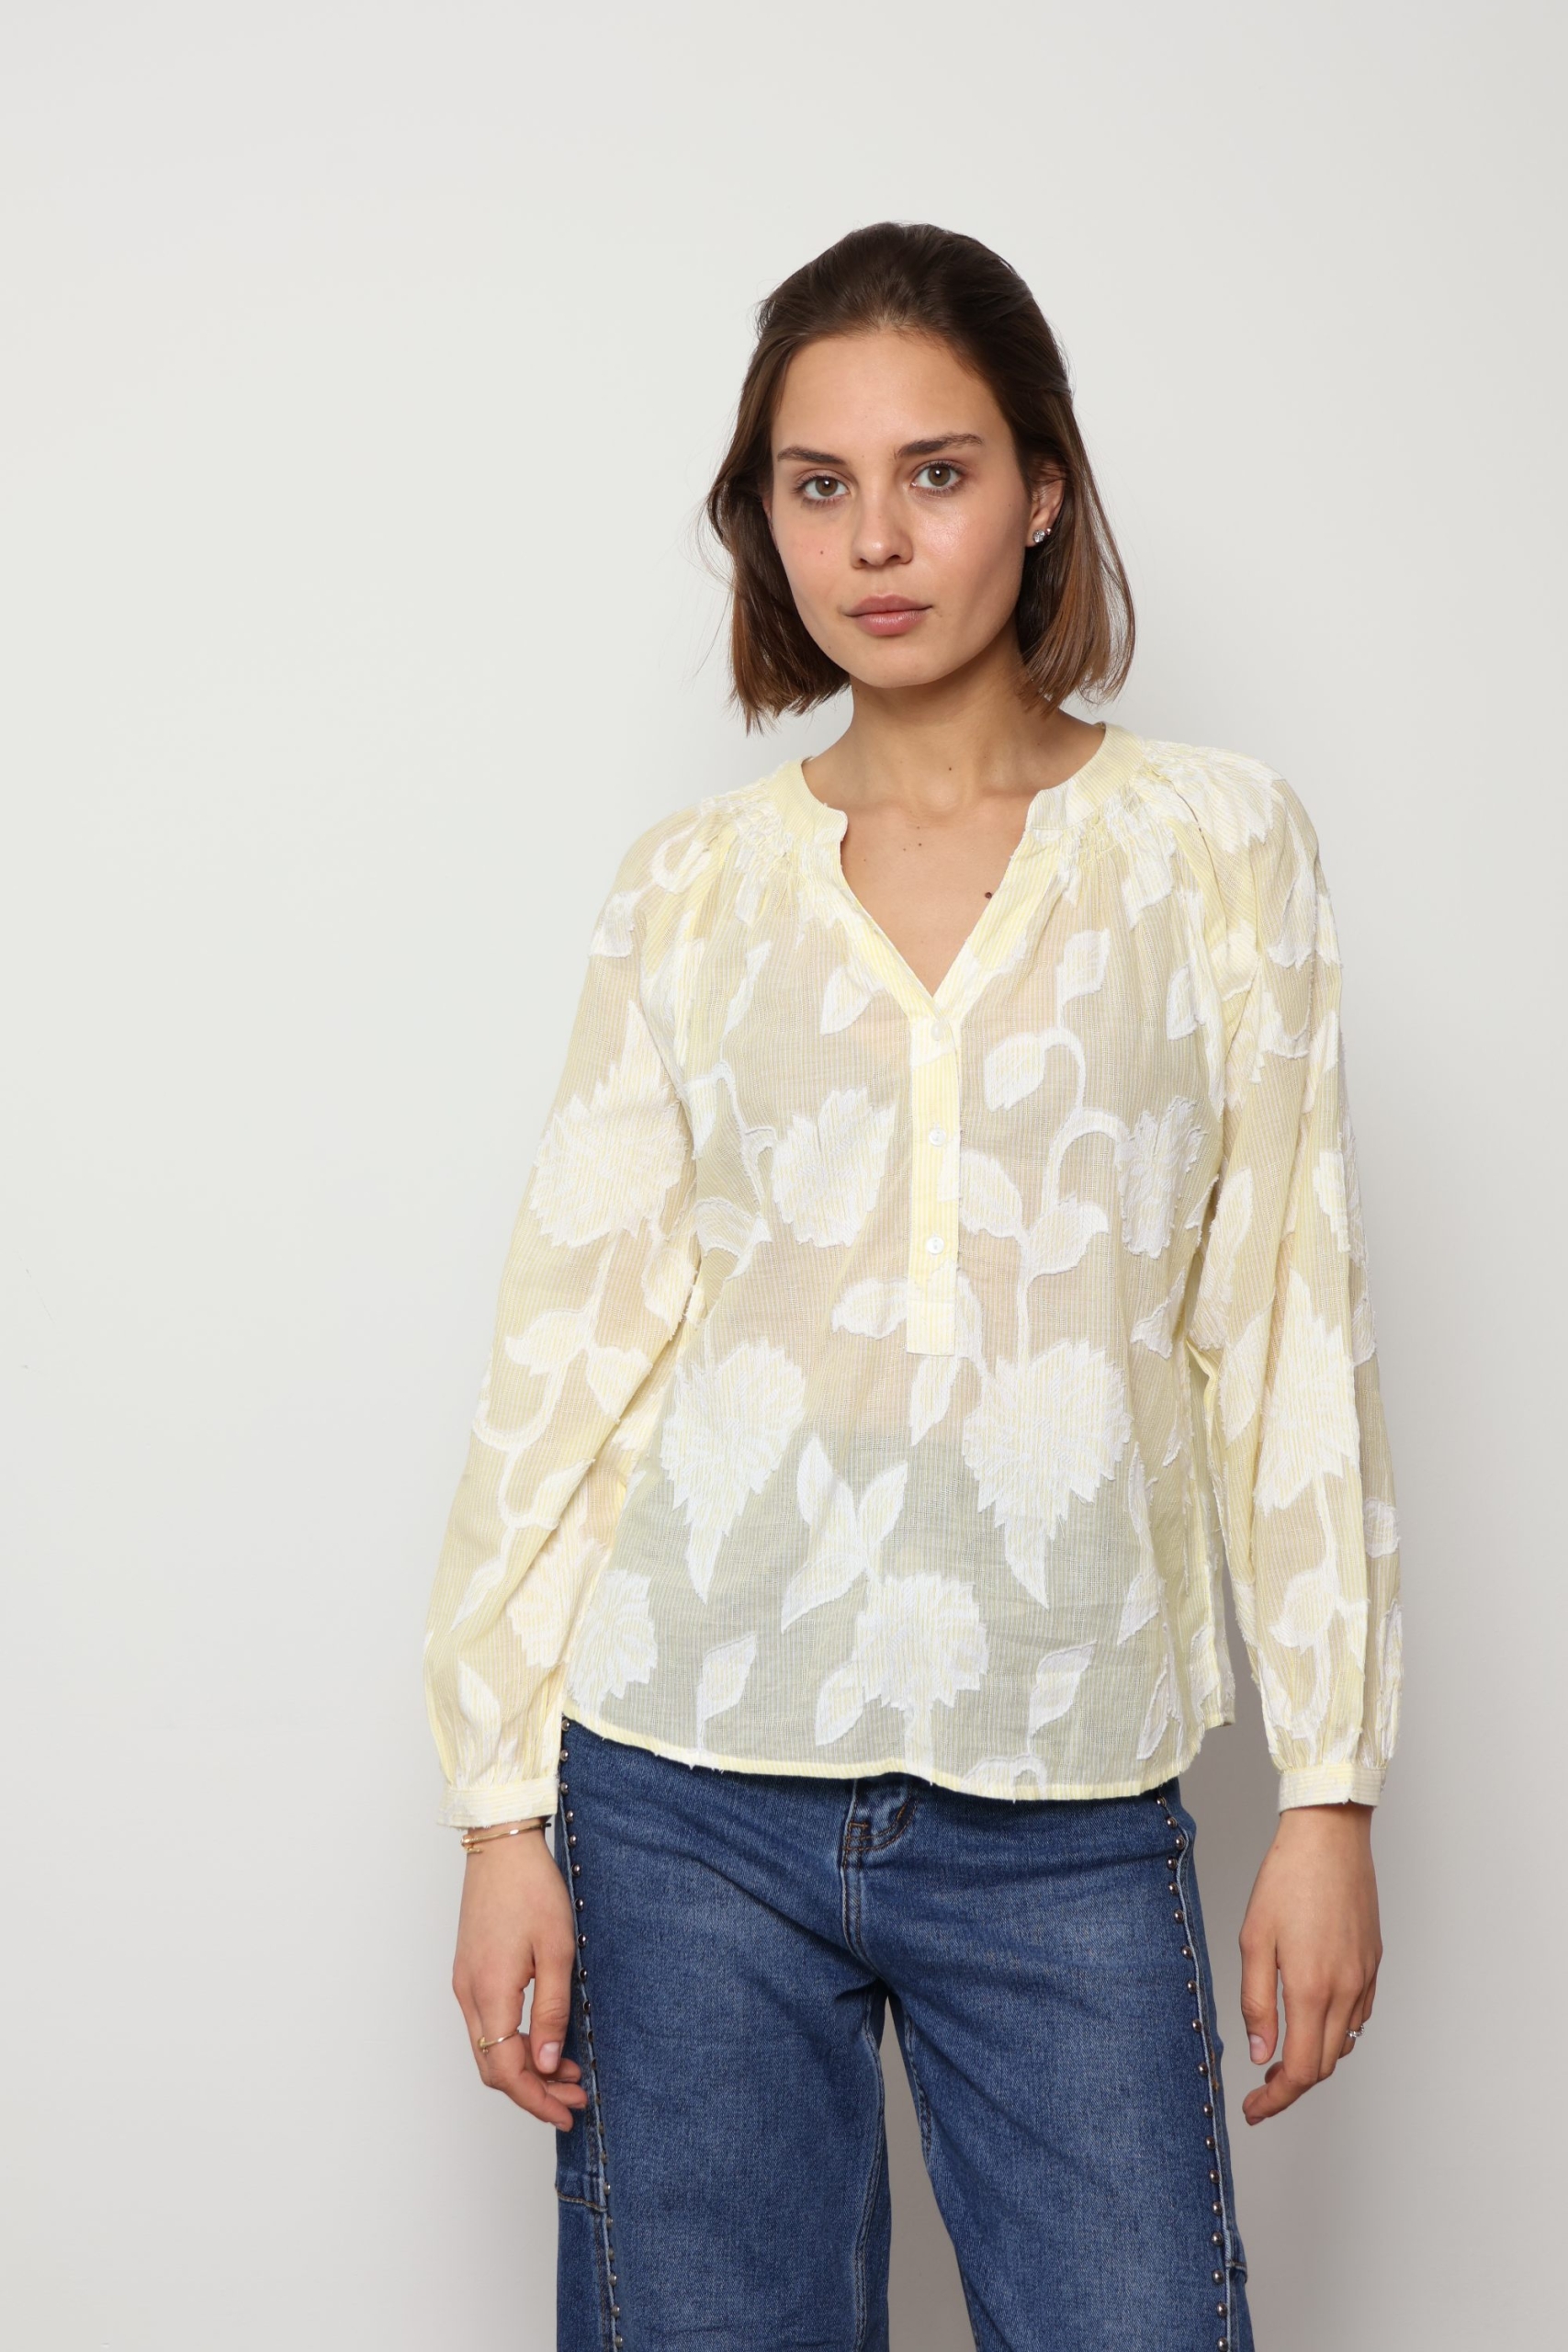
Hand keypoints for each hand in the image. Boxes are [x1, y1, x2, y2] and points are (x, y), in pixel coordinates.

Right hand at [451, 1823, 589, 2130]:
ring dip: (525, 2068)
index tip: (567, 2113)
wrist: (500, 1846)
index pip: (507, 2070)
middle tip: (574, 2097)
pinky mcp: (469, 1972)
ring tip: (567, 2070)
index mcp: (490, 1992)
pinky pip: (487, 2025)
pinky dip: (514, 2043)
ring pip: (488, 2049)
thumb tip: (546, 2062)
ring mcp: (465, 1984)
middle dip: (533, 2091)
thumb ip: (552, 2010)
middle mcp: (469, 1994)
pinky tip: (544, 2038)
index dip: (536, 2100)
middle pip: (493, 2068)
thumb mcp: (558, 1950)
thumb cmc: (531, 1889)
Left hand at [1237, 1801, 1381, 2125]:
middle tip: (1260, 2090)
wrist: (1329, 1836)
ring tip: (1281, 2055)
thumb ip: (1256, 2002)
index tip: (1254, 2111)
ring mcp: (1365, 1978)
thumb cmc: (1287, 1879)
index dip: (1276, 2100)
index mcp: (1312, 1988)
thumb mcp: (1254, 1939)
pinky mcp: (1374, 1963)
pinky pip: (1359, 2017)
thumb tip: (1260, 2055)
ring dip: (1314, 2059)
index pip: (1300, 2070)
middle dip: (1292, 2086)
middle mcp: (1346, 1991)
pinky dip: (1336, 2032)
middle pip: (1324, 2065)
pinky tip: (1312, 2019)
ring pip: (1344, 2044)